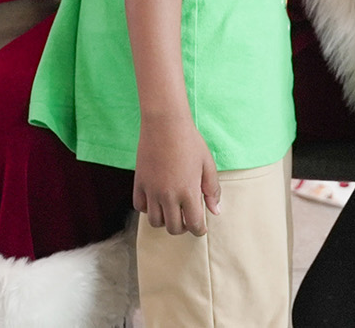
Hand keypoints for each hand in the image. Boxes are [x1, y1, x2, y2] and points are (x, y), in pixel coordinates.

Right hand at [134, 116, 220, 235]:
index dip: (199, 230)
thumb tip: (215, 211)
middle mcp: (169, 196)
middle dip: (183, 227)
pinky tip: (156, 200)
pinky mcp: (139, 183)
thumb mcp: (207, 165)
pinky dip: (148, 209)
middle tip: (187, 218)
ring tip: (172, 210)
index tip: (200, 227)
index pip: (194, 225)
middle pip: (173, 228)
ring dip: (165, 220)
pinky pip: (139, 207)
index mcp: (189, 192)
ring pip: (155, 222)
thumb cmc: (190, 142)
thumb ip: (212, 190)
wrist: (165, 124)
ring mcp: (152, 191)